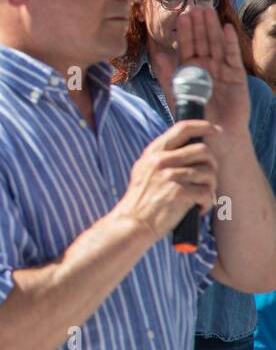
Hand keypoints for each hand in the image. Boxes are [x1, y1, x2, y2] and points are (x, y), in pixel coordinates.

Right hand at [118, 119, 218, 239]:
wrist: (133, 223)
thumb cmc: (142, 199)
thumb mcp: (144, 170)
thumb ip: (163, 157)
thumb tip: (192, 148)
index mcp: (153, 152)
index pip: (183, 128)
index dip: (204, 126)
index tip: (216, 130)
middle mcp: (161, 160)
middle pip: (203, 150)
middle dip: (212, 165)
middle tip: (208, 179)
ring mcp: (169, 176)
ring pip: (209, 173)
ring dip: (211, 188)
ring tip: (201, 198)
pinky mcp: (178, 193)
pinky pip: (207, 193)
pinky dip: (207, 203)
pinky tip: (198, 209)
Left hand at [176, 3, 249, 140]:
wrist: (214, 136)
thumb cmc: (194, 116)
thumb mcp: (177, 93)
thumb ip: (168, 74)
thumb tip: (156, 54)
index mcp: (191, 70)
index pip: (187, 46)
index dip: (185, 31)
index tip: (181, 14)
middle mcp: (207, 67)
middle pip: (202, 41)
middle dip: (199, 25)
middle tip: (195, 6)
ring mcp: (222, 70)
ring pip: (216, 45)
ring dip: (213, 28)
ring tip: (209, 11)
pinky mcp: (237, 77)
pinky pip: (232, 57)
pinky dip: (229, 42)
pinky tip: (226, 28)